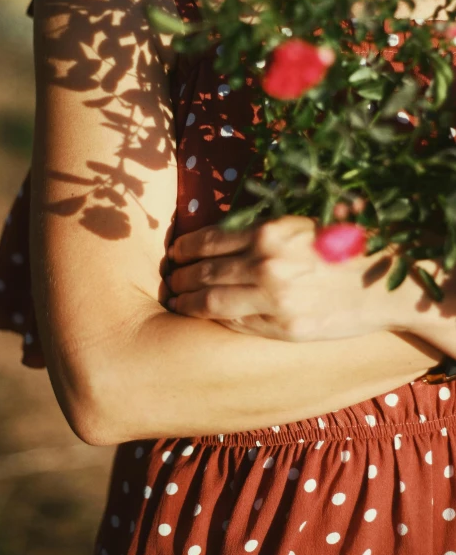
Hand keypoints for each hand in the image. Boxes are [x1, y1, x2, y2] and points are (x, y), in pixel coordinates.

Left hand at [166, 215, 398, 341]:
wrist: (386, 283)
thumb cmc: (342, 249)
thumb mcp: (300, 227)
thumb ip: (261, 232)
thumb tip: (217, 237)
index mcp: (269, 233)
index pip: (208, 240)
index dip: (184, 248)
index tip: (175, 252)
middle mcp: (266, 265)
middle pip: (202, 271)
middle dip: (179, 276)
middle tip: (169, 278)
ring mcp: (273, 299)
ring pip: (209, 300)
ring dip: (185, 300)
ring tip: (175, 300)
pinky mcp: (283, 327)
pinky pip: (234, 323)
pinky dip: (212, 318)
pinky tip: (202, 315)